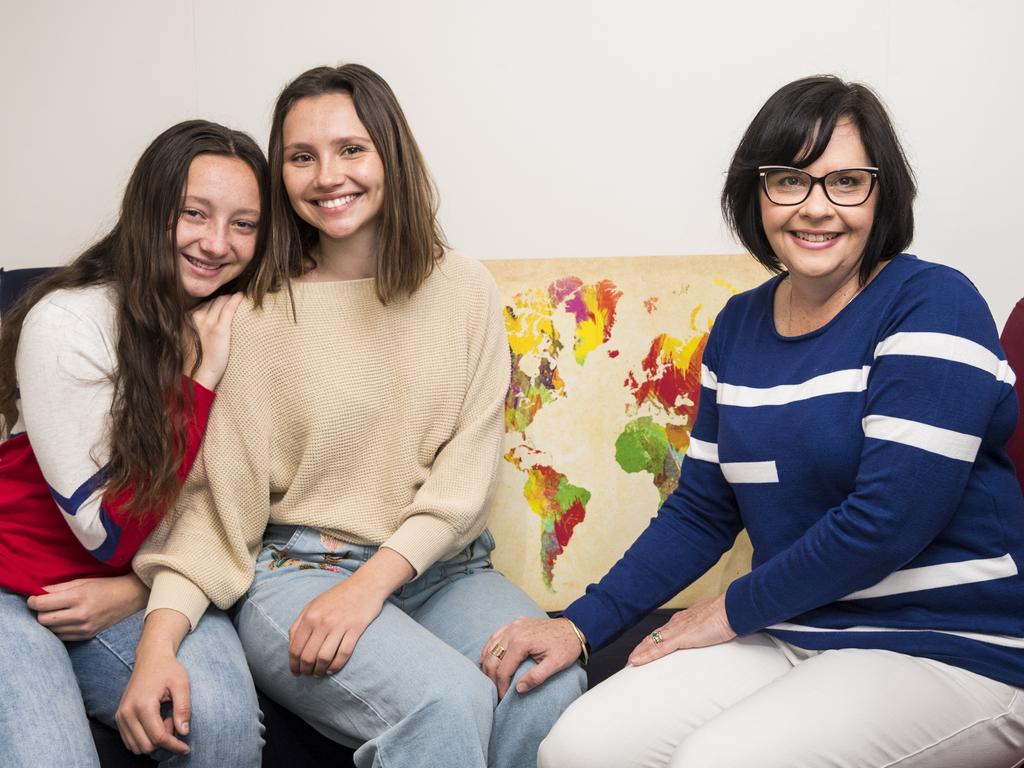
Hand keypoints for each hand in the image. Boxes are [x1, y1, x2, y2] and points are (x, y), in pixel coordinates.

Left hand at [28, 574, 147, 639]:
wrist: (130, 597)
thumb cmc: (105, 585)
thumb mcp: (82, 581)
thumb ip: (58, 588)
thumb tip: (37, 592)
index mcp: (78, 597)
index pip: (42, 604)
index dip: (33, 601)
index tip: (33, 598)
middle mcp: (80, 615)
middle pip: (43, 619)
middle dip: (40, 612)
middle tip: (45, 605)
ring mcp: (83, 628)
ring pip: (50, 630)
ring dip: (49, 621)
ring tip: (55, 612)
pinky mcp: (86, 636)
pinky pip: (61, 636)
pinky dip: (58, 629)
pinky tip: (64, 620)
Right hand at [115, 609, 191, 755]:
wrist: (151, 657)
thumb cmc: (168, 669)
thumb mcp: (182, 684)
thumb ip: (184, 708)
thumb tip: (184, 732)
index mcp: (143, 705)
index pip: (158, 738)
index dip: (174, 746)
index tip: (186, 749)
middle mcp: (127, 713)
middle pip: (147, 745)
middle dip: (164, 740)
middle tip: (174, 721)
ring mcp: (120, 716)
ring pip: (137, 746)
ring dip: (154, 740)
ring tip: (165, 719)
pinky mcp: (119, 717)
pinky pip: (130, 740)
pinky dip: (144, 738)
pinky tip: (155, 722)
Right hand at [185, 292, 243, 389]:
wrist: (198, 376)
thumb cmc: (197, 360)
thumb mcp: (191, 339)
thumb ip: (196, 327)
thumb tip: (207, 321)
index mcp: (186, 319)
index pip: (204, 303)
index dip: (216, 303)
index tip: (225, 301)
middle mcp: (195, 317)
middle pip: (213, 300)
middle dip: (224, 299)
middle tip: (235, 298)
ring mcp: (207, 322)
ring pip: (221, 301)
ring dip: (230, 299)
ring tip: (240, 298)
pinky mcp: (219, 329)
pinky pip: (229, 308)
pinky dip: (236, 300)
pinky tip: (242, 296)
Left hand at [288, 547, 413, 677]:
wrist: (365, 585)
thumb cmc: (338, 596)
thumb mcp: (313, 605)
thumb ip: (299, 623)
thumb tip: (291, 645)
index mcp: (309, 616)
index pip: (295, 648)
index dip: (294, 665)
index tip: (296, 672)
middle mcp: (322, 621)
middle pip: (308, 656)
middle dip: (306, 670)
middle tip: (308, 674)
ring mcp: (339, 625)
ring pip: (324, 658)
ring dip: (320, 671)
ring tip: (319, 674)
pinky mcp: (355, 629)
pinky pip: (343, 654)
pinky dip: (335, 666)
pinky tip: (332, 669)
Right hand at [480, 617, 581, 698]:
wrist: (574, 627)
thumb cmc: (566, 646)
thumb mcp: (555, 665)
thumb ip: (536, 677)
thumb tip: (518, 689)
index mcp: (521, 642)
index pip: (503, 669)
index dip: (500, 686)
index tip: (502, 698)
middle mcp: (513, 631)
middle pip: (492, 658)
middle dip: (491, 677)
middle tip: (493, 692)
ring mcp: (513, 625)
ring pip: (491, 646)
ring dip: (487, 663)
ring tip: (489, 679)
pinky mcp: (515, 623)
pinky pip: (496, 636)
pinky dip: (490, 648)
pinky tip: (488, 658)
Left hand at [627, 594, 735, 665]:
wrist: (731, 609)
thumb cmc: (725, 614)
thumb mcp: (710, 623)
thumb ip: (704, 629)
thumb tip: (705, 633)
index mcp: (682, 620)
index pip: (662, 632)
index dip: (651, 642)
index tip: (643, 650)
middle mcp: (676, 624)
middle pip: (652, 637)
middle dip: (640, 649)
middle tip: (631, 660)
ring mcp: (676, 630)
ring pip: (651, 643)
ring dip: (639, 653)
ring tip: (629, 663)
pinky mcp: (680, 638)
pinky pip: (658, 649)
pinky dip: (646, 655)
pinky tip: (636, 661)